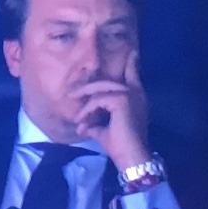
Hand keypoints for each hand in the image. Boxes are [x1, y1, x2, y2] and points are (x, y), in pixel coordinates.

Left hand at [70, 52, 149, 169]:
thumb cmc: (119, 145)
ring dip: (85, 104)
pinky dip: (87, 112)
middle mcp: (134, 93)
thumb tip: (84, 124)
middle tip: (72, 94)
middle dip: (87, 88)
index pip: (132, 74)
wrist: (131, 157)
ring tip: (77, 117)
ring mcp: (129, 95)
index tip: (132, 52)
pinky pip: (97, 101)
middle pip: (106, 82)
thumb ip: (96, 121)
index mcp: (135, 98)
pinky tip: (82, 124)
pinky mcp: (121, 100)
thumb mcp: (105, 129)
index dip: (131, 63)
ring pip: (99, 90)